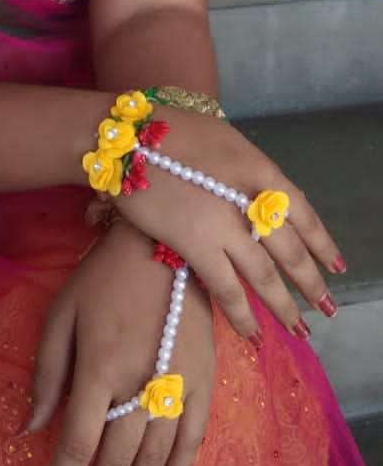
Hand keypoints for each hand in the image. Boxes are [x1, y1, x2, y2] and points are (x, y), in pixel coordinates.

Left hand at [25, 217, 214, 465]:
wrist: (166, 243)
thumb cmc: (102, 276)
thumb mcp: (61, 314)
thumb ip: (47, 374)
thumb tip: (30, 429)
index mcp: (98, 369)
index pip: (76, 445)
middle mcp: (140, 386)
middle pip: (115, 462)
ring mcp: (178, 387)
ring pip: (156, 460)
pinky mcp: (205, 382)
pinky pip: (192, 440)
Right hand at [112, 104, 344, 339]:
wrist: (128, 138)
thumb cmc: (169, 131)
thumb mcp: (224, 141)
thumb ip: (245, 173)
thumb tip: (257, 197)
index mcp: (262, 170)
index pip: (304, 213)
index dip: (323, 243)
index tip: (336, 265)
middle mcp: (252, 200)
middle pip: (291, 250)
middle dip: (311, 283)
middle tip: (327, 308)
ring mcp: (226, 226)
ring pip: (265, 276)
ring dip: (284, 306)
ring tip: (299, 330)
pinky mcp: (196, 246)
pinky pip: (226, 289)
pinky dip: (242, 315)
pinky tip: (252, 334)